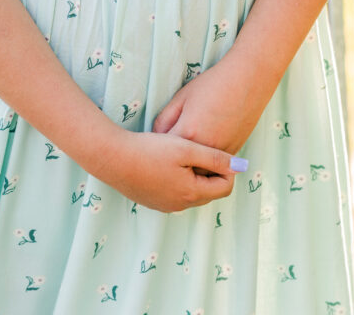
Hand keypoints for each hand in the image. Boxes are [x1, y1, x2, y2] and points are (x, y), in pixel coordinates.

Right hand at [104, 129, 240, 212]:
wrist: (112, 158)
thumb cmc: (150, 150)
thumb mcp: (186, 148)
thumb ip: (215, 157)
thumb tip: (241, 166)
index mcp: (192, 194)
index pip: (224, 187)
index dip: (226, 167)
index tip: (216, 149)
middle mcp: (180, 205)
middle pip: (208, 191)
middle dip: (210, 171)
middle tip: (200, 148)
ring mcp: (165, 206)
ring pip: (191, 191)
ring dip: (194, 174)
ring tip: (183, 152)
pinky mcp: (152, 201)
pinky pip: (175, 192)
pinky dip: (179, 178)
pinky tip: (167, 161)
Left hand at [152, 54, 271, 164]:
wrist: (248, 80)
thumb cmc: (212, 84)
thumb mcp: (182, 97)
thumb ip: (165, 120)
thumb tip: (156, 137)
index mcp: (188, 133)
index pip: (163, 153)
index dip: (155, 150)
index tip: (151, 147)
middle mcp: (205, 149)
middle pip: (180, 168)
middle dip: (171, 164)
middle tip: (164, 157)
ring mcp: (221, 154)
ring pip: (199, 174)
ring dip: (189, 169)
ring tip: (180, 160)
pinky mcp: (233, 153)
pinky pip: (214, 169)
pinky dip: (205, 165)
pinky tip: (199, 156)